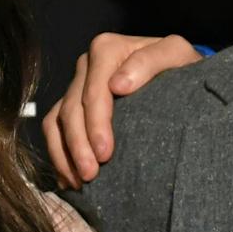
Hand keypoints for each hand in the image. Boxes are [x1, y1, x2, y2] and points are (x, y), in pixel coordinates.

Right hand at [43, 33, 202, 188]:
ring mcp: (76, 86)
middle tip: (91, 175)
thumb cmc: (178, 66)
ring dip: (65, 154)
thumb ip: (152, 60)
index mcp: (106, 49)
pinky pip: (54, 130)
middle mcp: (85, 66)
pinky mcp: (71, 105)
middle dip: (79, 144)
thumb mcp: (176, 54)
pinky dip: (58, 155)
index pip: (94, 90)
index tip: (105, 153)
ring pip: (57, 121)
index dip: (96, 123)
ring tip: (80, 182)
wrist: (174, 73)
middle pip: (72, 108)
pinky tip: (71, 180)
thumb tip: (119, 85)